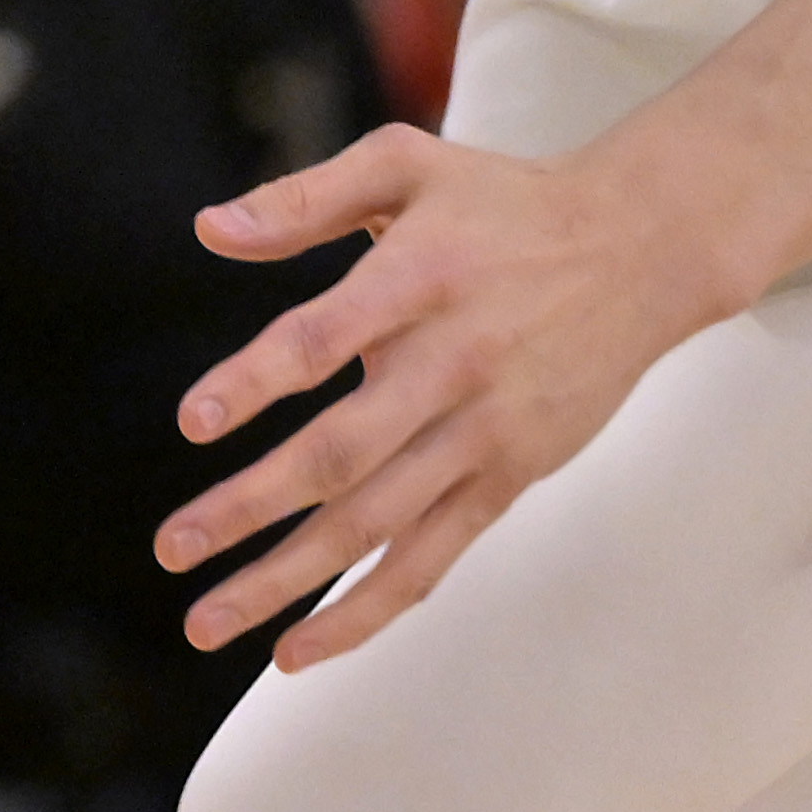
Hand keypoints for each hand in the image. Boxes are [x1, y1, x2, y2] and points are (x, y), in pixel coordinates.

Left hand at [156, 128, 750, 668]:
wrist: (640, 251)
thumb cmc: (502, 203)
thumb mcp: (405, 165)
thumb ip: (303, 198)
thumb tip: (208, 228)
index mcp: (416, 282)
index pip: (322, 341)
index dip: (256, 382)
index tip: (192, 422)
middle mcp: (451, 368)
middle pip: (343, 455)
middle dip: (251, 508)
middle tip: (170, 548)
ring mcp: (484, 435)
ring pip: (379, 526)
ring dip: (291, 582)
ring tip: (210, 619)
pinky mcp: (508, 480)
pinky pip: (430, 559)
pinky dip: (367, 608)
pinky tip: (301, 646)